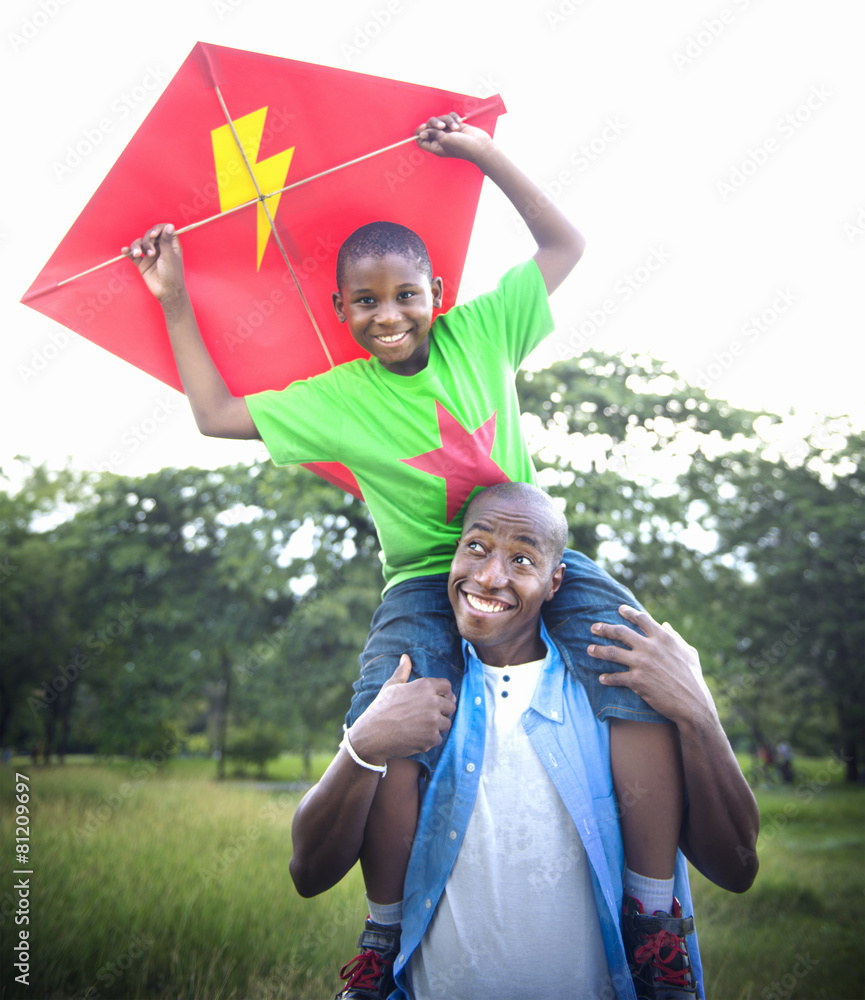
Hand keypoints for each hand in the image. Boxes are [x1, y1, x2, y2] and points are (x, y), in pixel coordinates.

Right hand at [122, 223, 187, 306]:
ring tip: (138, 255)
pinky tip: (124, 251)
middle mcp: (160, 248)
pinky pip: (132, 254)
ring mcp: (150, 255)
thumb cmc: (172, 274)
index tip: (154, 235)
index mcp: (170, 245)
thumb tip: (170, 225)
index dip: (158, 229)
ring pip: (140, 243)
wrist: (166, 292)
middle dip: (147, 241)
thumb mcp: (169, 255)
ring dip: (137, 247)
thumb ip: (166, 240)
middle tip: (151, 253)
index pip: (163, 230)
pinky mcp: (142, 263)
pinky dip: (128, 251)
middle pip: (149, 235)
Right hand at [348, 654, 456, 764]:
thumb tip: (405, 657)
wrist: (372, 735)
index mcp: (425, 686)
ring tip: (420, 726)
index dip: (443, 693)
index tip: (437, 699)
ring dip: (437, 726)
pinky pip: (439, 738)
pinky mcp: (431, 737)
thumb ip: (402, 671)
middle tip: (426, 716)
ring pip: (446, 723)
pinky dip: (430, 739)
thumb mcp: (391, 686)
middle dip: (441, 711)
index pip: (447, 686)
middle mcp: (432, 701)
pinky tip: (417, 737)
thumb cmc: (381, 709)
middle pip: (450, 706)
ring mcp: (433, 720)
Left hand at [415, 112, 495, 165]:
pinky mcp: (455, 126)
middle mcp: (440, 139)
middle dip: (435, 123)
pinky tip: (460, 123)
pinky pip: (450, 116)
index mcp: (435, 147)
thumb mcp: (444, 140)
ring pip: (440, 120)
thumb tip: (422, 132)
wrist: (479, 145)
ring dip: (448, 120)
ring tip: (456, 127)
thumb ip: (433, 133)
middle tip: (442, 126)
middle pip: (430, 127)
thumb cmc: (462, 146)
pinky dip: (454, 118)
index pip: (421, 140)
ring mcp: (448, 132)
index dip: (420, 132)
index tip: (424, 126)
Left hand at [588, 605, 715, 727]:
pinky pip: (616, 677)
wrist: (693, 704)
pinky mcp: (637, 681)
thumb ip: (676, 637)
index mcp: (663, 638)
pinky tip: (601, 678)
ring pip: (612, 652)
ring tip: (589, 649)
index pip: (641, 619)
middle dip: (604, 628)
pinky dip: (607, 677)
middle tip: (593, 628)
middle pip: (620, 632)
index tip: (619, 609)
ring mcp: (642, 663)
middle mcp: (650, 647)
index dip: (628, 612)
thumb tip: (665, 625)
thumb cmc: (693, 678)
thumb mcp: (689, 652)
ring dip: (598, 650)